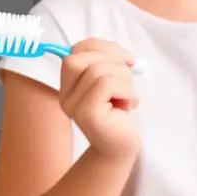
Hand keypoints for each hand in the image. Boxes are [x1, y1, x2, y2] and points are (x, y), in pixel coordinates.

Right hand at [58, 37, 140, 162]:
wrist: (122, 148)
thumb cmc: (119, 114)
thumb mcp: (113, 82)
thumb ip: (108, 62)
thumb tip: (116, 50)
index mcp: (69, 85)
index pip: (74, 52)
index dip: (100, 47)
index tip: (124, 58)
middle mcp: (66, 96)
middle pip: (77, 58)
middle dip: (111, 57)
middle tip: (129, 72)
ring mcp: (74, 106)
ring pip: (97, 70)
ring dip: (124, 77)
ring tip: (129, 94)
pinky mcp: (87, 115)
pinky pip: (106, 84)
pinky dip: (126, 89)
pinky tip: (130, 104)